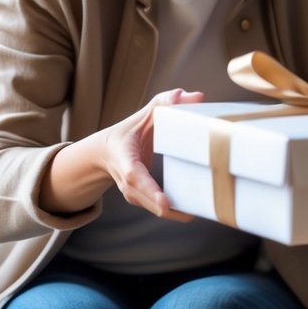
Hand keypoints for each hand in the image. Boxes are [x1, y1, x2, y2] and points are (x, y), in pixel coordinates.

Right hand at [104, 88, 202, 220]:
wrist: (105, 152)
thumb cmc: (130, 131)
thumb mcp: (146, 114)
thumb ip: (167, 102)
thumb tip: (195, 95)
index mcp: (126, 160)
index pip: (135, 177)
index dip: (149, 190)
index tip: (164, 202)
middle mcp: (128, 182)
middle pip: (149, 200)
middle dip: (171, 209)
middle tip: (196, 211)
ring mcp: (134, 194)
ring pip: (156, 209)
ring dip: (176, 213)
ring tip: (201, 211)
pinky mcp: (142, 200)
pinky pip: (160, 210)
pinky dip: (175, 212)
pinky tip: (194, 210)